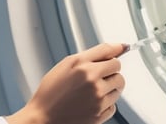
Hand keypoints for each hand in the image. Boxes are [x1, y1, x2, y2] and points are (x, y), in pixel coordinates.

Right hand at [6, 42, 126, 123]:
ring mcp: (97, 98)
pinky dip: (106, 104)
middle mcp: (92, 80)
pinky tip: (92, 103)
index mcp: (82, 65)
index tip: (122, 48)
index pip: (110, 52)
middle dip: (111, 70)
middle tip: (99, 75)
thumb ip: (90, 56)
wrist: (43, 118)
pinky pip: (114, 105)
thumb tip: (114, 50)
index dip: (117, 49)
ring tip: (94, 90)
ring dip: (111, 87)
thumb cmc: (51, 92)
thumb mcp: (66, 65)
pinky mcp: (99, 114)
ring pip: (118, 87)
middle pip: (117, 68)